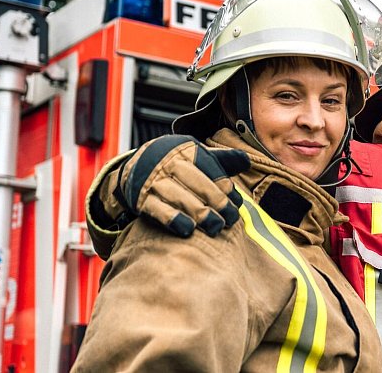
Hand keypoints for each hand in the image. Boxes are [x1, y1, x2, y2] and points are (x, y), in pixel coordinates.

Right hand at [102, 135, 249, 237]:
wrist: (135, 168)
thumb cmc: (177, 164)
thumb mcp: (197, 156)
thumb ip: (222, 160)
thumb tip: (247, 161)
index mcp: (187, 150)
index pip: (210, 168)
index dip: (226, 188)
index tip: (236, 204)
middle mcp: (169, 163)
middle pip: (197, 182)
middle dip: (217, 202)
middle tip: (230, 219)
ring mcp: (154, 180)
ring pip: (179, 197)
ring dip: (200, 213)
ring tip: (215, 227)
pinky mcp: (141, 199)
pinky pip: (158, 210)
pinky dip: (173, 219)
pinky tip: (188, 230)